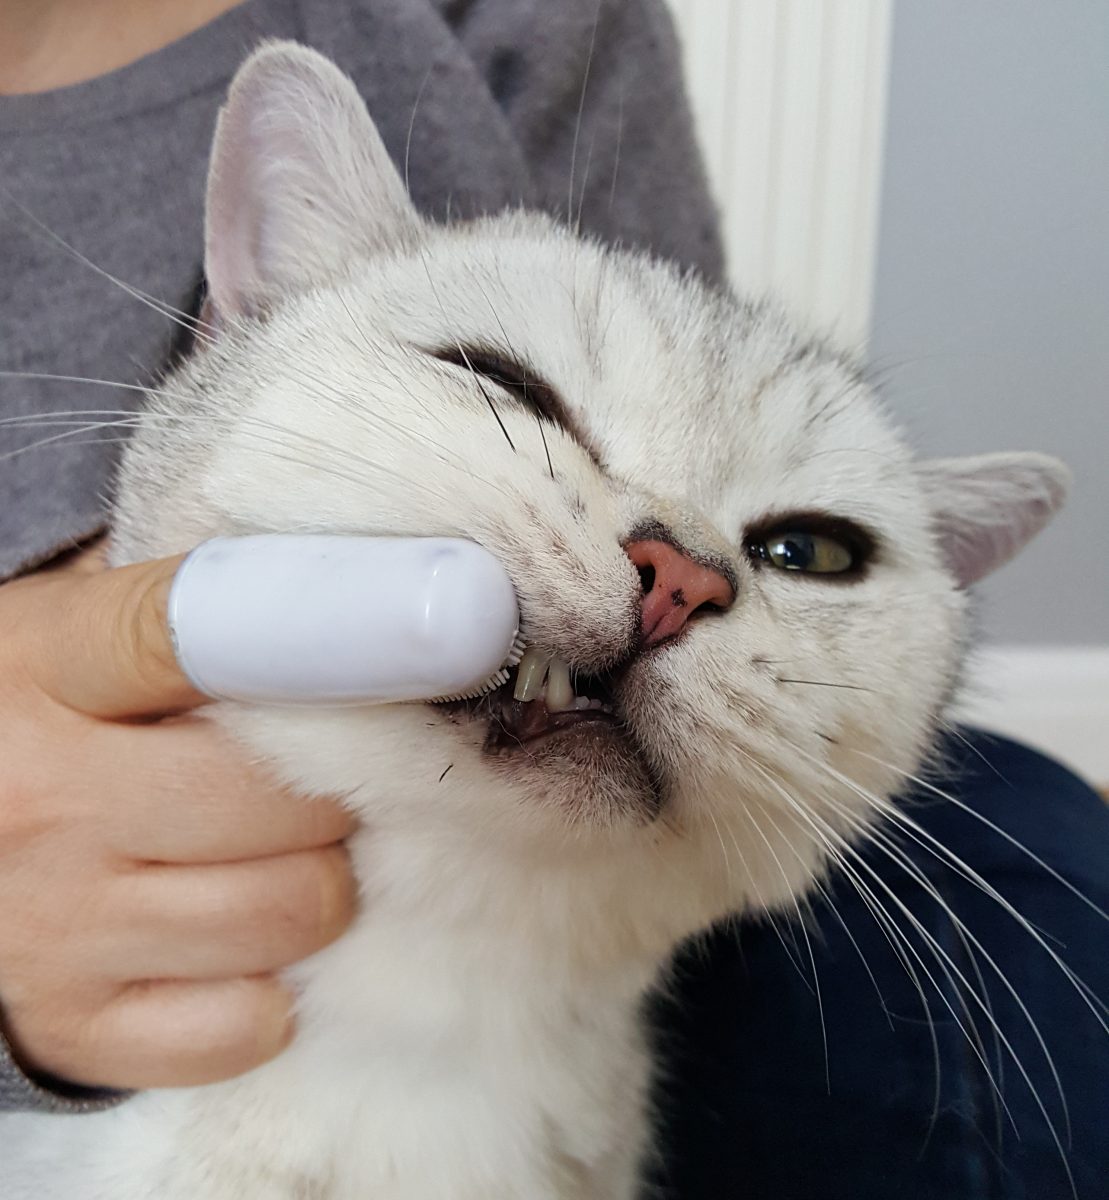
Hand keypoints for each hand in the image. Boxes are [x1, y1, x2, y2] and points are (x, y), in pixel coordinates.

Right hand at [0, 543, 357, 1090]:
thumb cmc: (31, 720)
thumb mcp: (78, 636)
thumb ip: (199, 616)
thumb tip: (369, 602)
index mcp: (47, 670)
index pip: (203, 637)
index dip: (326, 644)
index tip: (422, 650)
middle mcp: (42, 799)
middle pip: (286, 802)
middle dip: (334, 794)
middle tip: (322, 788)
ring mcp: (53, 924)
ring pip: (288, 914)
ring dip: (317, 887)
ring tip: (284, 859)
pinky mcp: (72, 1024)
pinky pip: (243, 1026)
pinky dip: (269, 990)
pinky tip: (240, 945)